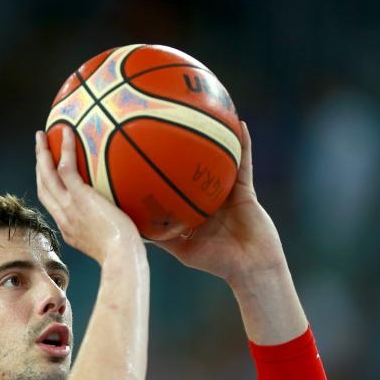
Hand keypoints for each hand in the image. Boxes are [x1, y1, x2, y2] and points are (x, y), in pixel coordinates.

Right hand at [36, 126, 141, 262]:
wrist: (122, 257)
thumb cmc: (125, 253)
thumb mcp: (111, 242)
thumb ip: (110, 229)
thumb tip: (124, 220)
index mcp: (69, 229)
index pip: (53, 205)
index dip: (48, 187)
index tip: (48, 174)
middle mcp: (63, 217)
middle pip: (43, 187)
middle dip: (39, 166)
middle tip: (39, 148)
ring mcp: (68, 207)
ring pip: (47, 175)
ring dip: (42, 153)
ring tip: (42, 135)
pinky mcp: (79, 196)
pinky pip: (66, 167)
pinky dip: (64, 148)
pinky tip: (67, 132)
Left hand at [154, 122, 286, 284]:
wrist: (252, 268)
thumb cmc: (217, 262)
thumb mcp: (180, 248)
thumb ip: (158, 236)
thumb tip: (128, 225)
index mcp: (191, 208)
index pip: (173, 184)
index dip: (161, 169)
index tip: (144, 151)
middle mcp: (207, 196)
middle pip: (192, 166)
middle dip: (182, 145)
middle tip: (167, 120)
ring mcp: (226, 191)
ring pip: (217, 159)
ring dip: (213, 136)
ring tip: (203, 110)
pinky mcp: (246, 190)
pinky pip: (244, 163)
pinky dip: (243, 145)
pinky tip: (239, 125)